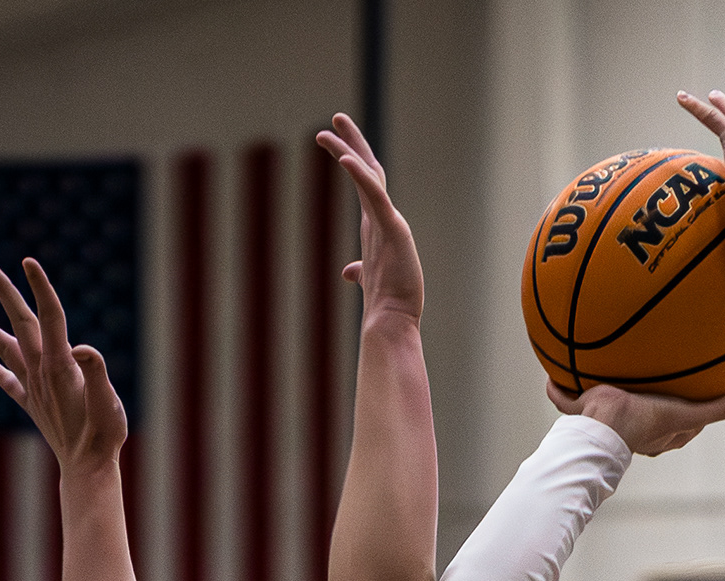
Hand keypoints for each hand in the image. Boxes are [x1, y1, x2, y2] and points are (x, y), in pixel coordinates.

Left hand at [0, 258, 125, 473]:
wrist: (88, 469)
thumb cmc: (105, 435)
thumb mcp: (109, 402)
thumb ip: (97, 372)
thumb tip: (80, 348)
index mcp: (61, 366)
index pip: (50, 316)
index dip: (40, 287)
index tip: (28, 262)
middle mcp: (41, 372)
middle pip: (20, 322)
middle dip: (4, 291)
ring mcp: (34, 388)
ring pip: (4, 348)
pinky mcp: (33, 405)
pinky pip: (10, 384)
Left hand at [318, 112, 423, 321]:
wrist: (393, 320)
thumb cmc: (388, 301)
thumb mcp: (369, 277)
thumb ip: (359, 270)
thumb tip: (348, 271)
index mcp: (377, 224)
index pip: (365, 182)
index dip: (353, 158)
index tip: (336, 138)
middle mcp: (384, 217)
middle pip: (368, 169)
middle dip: (353, 142)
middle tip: (336, 117)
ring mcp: (389, 222)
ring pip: (368, 176)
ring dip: (348, 150)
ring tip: (331, 128)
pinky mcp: (393, 230)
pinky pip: (374, 196)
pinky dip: (359, 176)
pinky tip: (343, 159)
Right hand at [552, 379, 724, 456]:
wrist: (604, 428)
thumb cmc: (642, 426)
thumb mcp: (684, 416)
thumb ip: (714, 410)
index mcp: (656, 434)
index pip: (678, 425)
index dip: (687, 412)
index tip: (694, 397)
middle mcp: (632, 430)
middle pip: (642, 415)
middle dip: (647, 402)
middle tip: (655, 382)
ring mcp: (604, 419)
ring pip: (602, 405)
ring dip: (601, 394)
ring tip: (604, 369)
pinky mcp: (582, 408)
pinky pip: (565, 397)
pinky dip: (556, 388)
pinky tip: (550, 373)